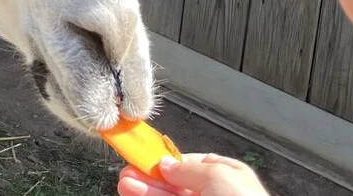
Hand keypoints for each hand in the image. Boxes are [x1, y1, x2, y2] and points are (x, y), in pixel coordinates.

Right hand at [117, 153, 270, 195]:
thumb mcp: (217, 175)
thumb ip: (187, 168)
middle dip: (149, 179)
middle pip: (174, 184)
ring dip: (146, 192)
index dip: (164, 163)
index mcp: (227, 176)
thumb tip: (165, 164)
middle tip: (127, 175)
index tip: (142, 161)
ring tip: (126, 186)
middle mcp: (214, 195)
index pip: (188, 165)